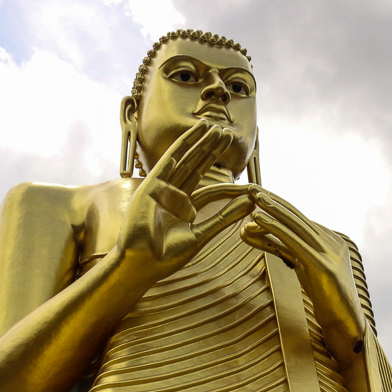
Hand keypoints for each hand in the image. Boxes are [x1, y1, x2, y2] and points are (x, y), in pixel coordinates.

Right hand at [116, 121, 255, 282]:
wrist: (142, 263)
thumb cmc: (166, 256)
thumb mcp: (201, 234)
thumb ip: (224, 217)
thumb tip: (249, 203)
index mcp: (182, 210)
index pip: (208, 190)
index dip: (226, 183)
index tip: (242, 174)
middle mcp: (173, 196)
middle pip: (196, 168)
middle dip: (211, 152)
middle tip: (227, 135)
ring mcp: (162, 188)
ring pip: (186, 159)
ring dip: (202, 142)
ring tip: (217, 128)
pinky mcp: (153, 183)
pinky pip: (171, 158)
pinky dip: (185, 143)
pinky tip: (197, 131)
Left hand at [240, 189, 365, 367]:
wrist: (347, 325)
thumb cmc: (326, 300)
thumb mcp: (305, 269)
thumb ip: (288, 251)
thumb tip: (265, 236)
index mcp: (330, 240)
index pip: (300, 219)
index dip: (278, 207)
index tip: (258, 196)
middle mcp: (332, 241)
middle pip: (298, 216)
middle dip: (274, 201)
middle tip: (252, 188)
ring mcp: (330, 252)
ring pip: (296, 224)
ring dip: (273, 209)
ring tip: (254, 197)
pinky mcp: (323, 266)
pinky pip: (294, 242)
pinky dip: (275, 228)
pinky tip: (258, 219)